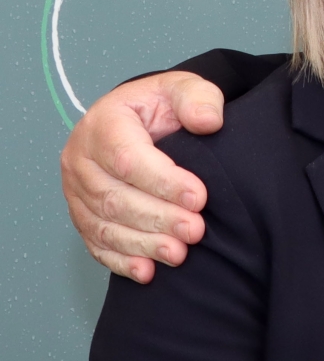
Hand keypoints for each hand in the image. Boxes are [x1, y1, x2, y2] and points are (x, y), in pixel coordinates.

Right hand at [60, 72, 224, 282]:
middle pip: (114, 197)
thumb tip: (208, 121)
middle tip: (195, 230)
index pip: (127, 159)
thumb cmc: (163, 107)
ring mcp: (78, 191)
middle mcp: (81, 159)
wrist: (143, 121)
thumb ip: (199, 99)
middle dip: (157, 218)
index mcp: (103, 124)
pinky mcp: (82, 214)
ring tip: (179, 254)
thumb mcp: (184, 89)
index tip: (199, 197)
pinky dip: (120, 260)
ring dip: (142, 244)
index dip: (163, 182)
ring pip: (103, 224)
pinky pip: (95, 242)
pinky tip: (146, 271)